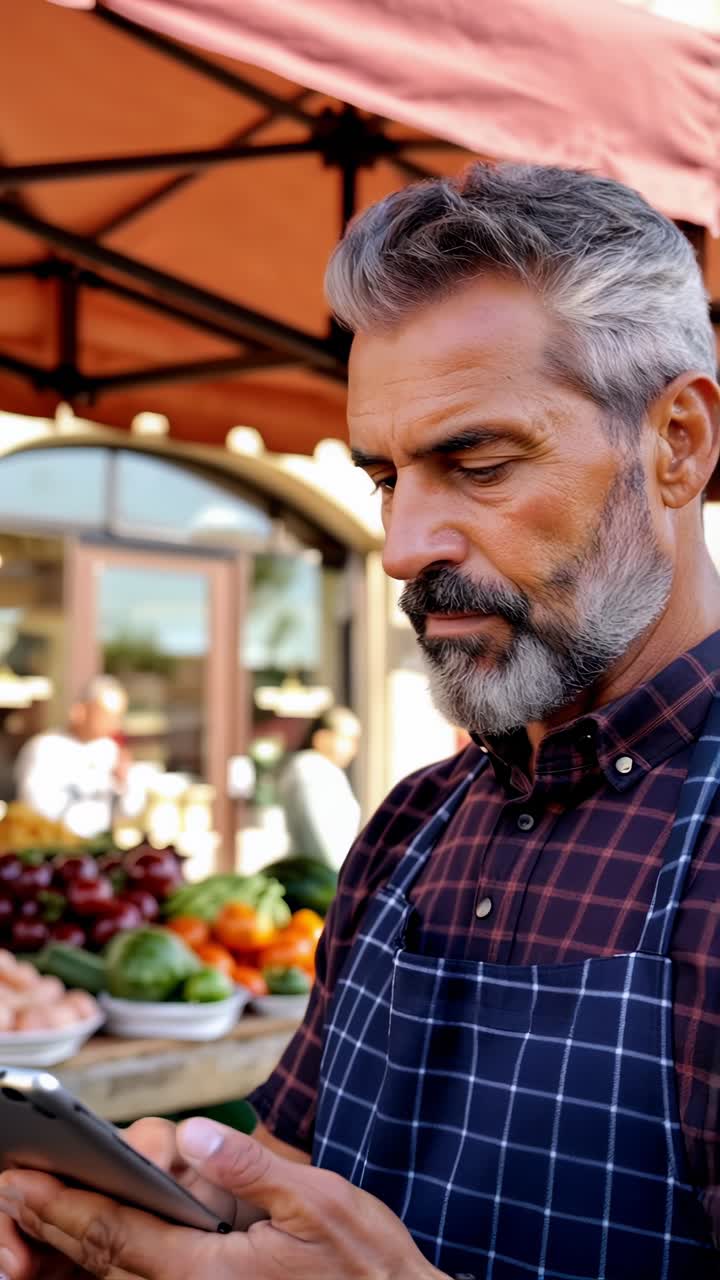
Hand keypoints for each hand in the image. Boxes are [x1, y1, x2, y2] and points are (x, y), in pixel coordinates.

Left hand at [0, 1116, 440, 1279]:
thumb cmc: (364, 1265)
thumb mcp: (320, 1202)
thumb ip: (253, 1168)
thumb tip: (195, 1133)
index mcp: (210, 1272)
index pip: (119, 1235)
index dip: (65, 1208)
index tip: (22, 1182)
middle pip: (103, 1263)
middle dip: (52, 1226)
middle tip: (11, 1189)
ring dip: (73, 1247)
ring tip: (37, 1210)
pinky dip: (112, 1260)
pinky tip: (101, 1237)